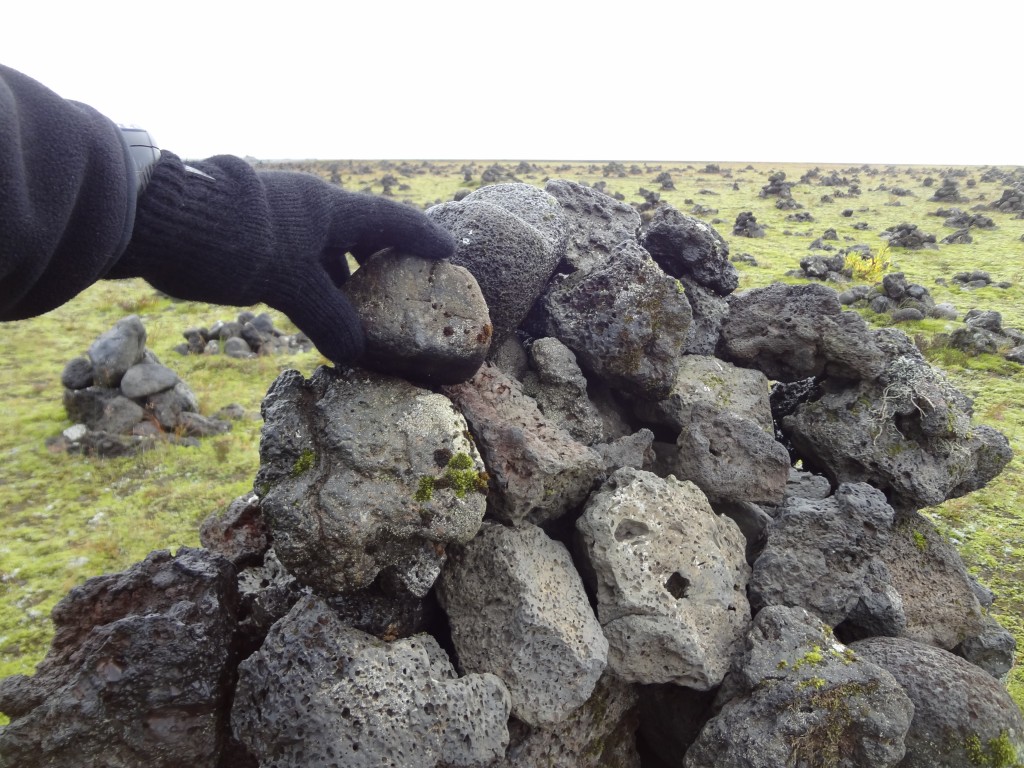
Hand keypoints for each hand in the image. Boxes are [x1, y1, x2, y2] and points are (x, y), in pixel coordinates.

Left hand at [111, 153, 453, 364]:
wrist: (164, 224)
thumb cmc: (239, 244)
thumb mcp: (293, 285)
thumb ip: (329, 319)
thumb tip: (356, 355)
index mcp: (329, 208)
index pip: (392, 220)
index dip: (423, 238)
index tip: (448, 252)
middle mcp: (310, 211)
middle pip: (361, 234)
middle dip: (383, 263)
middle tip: (406, 288)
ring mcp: (282, 226)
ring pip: (327, 254)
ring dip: (346, 283)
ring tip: (365, 315)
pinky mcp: (256, 243)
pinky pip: (300, 267)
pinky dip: (315, 291)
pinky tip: (319, 317)